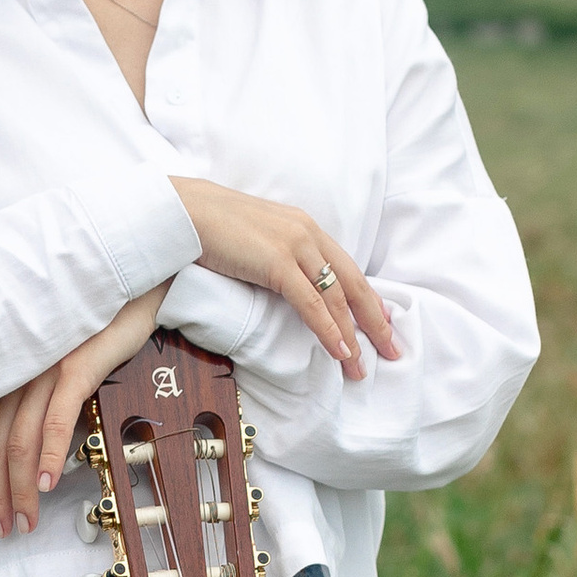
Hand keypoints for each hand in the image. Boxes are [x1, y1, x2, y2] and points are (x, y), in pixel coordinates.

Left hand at [0, 285, 170, 538]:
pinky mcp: (76, 367)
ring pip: (22, 439)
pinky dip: (51, 456)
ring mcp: (44, 368)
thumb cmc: (93, 322)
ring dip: (21, 487)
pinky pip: (57, 419)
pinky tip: (50, 485)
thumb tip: (29, 443)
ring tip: (24, 520)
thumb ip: (35, 392)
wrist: (129, 281)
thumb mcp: (53, 357)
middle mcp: (17, 370)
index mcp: (7, 368)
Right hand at [166, 179, 398, 377]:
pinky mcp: (276, 262)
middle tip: (391, 350)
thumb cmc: (212, 226)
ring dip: (352, 335)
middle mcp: (307, 234)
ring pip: (335, 297)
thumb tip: (284, 282)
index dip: (368, 299)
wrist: (185, 210)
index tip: (382, 324)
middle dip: (374, 321)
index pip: (347, 268)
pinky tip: (340, 350)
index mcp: (305, 227)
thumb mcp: (257, 238)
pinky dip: (328, 329)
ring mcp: (294, 247)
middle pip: (353, 284)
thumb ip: (277, 255)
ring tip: (360, 365)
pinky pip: (311, 303)